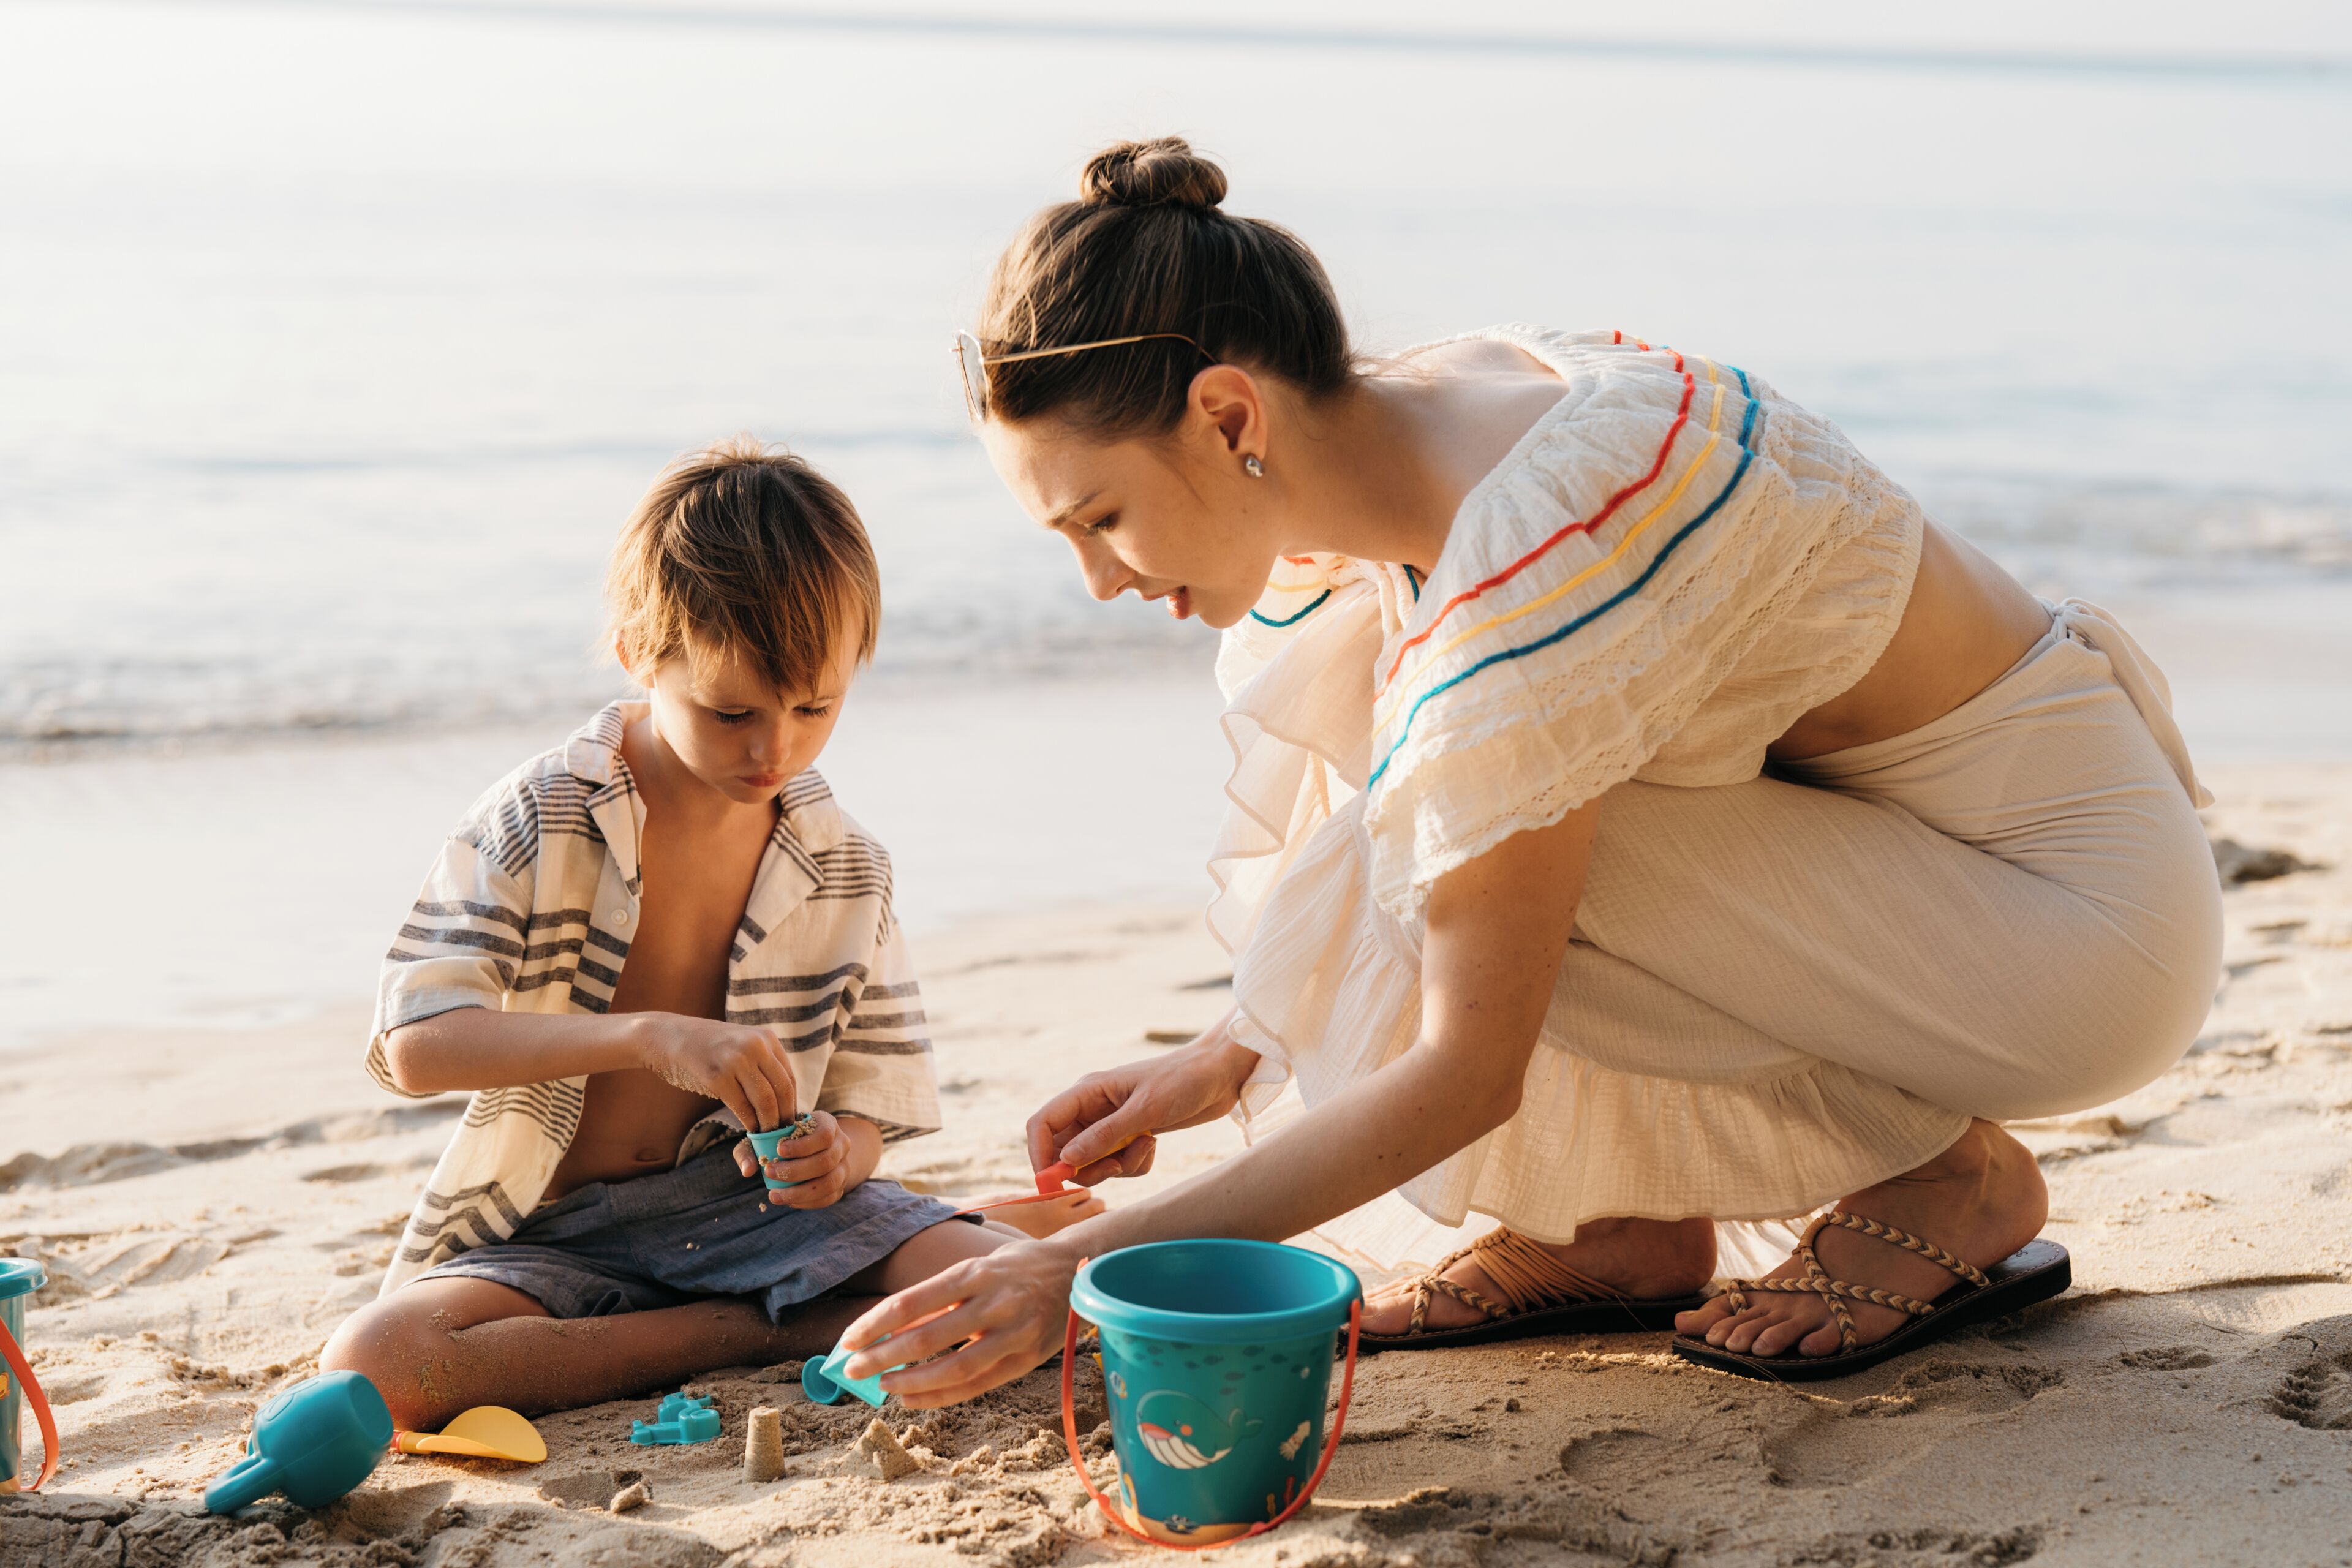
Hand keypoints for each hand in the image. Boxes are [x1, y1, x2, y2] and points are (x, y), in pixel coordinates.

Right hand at [632, 1014, 798, 1133]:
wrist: (669, 1036)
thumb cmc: (707, 1046)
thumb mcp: (741, 1044)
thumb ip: (762, 1064)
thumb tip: (782, 1099)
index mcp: (766, 1037)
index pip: (789, 1078)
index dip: (792, 1104)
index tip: (790, 1121)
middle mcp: (756, 1046)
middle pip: (782, 1090)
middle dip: (784, 1117)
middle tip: (782, 1134)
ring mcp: (736, 1060)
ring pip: (765, 1101)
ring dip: (769, 1123)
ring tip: (767, 1135)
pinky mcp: (717, 1077)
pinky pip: (742, 1107)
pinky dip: (749, 1123)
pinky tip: (750, 1130)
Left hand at [730, 1110, 860, 1208]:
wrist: (810, 1150)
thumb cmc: (784, 1140)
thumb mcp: (766, 1137)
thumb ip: (751, 1150)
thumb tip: (748, 1170)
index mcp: (827, 1124)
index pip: (823, 1135)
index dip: (803, 1146)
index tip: (779, 1151)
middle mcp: (841, 1144)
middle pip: (826, 1161)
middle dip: (795, 1171)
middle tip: (769, 1173)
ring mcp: (844, 1167)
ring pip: (829, 1183)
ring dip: (800, 1192)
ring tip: (775, 1196)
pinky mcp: (840, 1186)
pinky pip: (829, 1198)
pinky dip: (807, 1202)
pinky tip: (788, 1201)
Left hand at [839, 1238, 1079, 1406]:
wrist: (1079, 1269)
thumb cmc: (1017, 1266)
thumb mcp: (978, 1267)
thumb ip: (941, 1296)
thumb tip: (891, 1328)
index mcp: (976, 1271)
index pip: (912, 1302)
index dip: (875, 1324)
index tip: (848, 1340)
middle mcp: (994, 1301)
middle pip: (927, 1337)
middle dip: (883, 1356)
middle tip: (852, 1369)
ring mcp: (1014, 1333)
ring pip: (953, 1367)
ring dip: (911, 1382)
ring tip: (883, 1387)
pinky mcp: (1028, 1358)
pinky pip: (978, 1385)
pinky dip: (942, 1396)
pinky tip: (915, 1399)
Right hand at [1024, 1023, 1260, 1185]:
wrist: (1220, 1074)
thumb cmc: (1183, 1080)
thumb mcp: (1145, 1110)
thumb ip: (1105, 1136)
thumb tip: (1065, 1160)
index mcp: (1087, 1092)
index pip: (1043, 1124)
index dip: (1040, 1155)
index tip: (1053, 1182)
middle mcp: (1093, 1108)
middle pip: (1065, 1152)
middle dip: (1088, 1168)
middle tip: (1116, 1167)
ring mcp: (1112, 1124)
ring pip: (1094, 1163)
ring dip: (1119, 1166)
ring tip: (1147, 1146)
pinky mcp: (1131, 1136)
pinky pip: (1119, 1165)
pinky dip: (1135, 1164)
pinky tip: (1155, 1145)